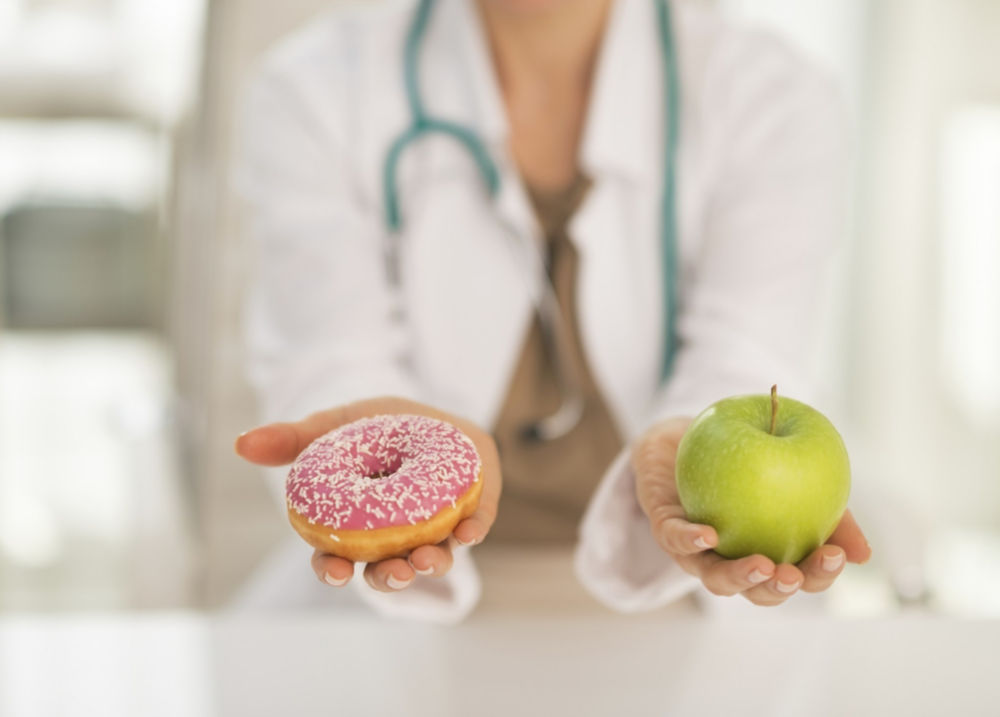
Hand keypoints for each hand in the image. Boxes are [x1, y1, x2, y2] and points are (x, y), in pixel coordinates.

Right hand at [235, 396, 500, 592]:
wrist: (433, 413)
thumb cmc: (378, 427)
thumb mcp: (335, 427)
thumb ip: (292, 439)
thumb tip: (240, 444)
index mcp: (360, 526)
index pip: (340, 558)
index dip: (334, 570)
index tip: (334, 571)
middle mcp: (398, 536)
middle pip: (388, 569)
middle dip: (389, 578)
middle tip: (393, 573)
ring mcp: (436, 528)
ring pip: (432, 557)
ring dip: (431, 563)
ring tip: (428, 559)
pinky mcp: (473, 508)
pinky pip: (474, 525)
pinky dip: (472, 531)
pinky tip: (470, 532)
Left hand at [632, 417, 870, 605]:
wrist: (688, 438)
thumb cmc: (747, 463)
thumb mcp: (794, 479)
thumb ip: (829, 512)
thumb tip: (864, 555)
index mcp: (768, 554)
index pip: (799, 578)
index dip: (818, 576)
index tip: (834, 556)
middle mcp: (732, 561)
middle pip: (757, 591)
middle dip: (777, 589)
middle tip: (792, 576)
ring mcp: (697, 551)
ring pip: (715, 578)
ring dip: (738, 576)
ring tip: (760, 565)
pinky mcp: (666, 527)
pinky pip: (675, 539)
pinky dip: (690, 541)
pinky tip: (708, 535)